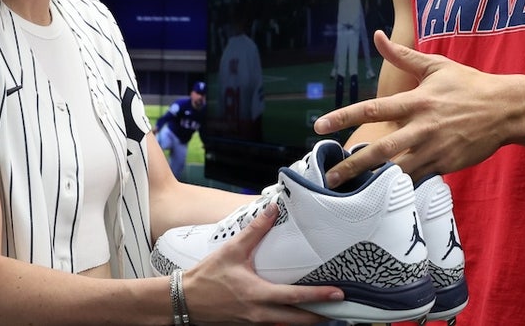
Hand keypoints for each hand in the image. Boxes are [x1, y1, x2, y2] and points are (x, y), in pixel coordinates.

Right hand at [183, 203, 343, 324]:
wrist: (184, 301)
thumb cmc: (207, 277)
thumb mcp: (232, 250)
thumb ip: (255, 230)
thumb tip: (272, 210)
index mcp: (258, 295)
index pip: (296, 297)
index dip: (319, 296)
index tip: (338, 293)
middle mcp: (260, 314)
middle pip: (298, 320)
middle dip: (321, 316)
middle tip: (339, 308)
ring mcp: (254, 323)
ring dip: (306, 320)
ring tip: (323, 312)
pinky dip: (288, 321)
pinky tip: (294, 313)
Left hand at [313, 31, 513, 187]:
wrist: (507, 110)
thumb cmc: (469, 85)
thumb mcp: (436, 66)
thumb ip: (403, 56)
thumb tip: (377, 36)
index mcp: (417, 101)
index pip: (372, 108)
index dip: (343, 116)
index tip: (318, 125)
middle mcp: (422, 127)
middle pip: (380, 150)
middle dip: (353, 166)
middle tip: (330, 178)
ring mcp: (435, 149)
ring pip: (399, 170)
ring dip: (374, 181)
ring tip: (351, 192)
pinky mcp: (446, 165)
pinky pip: (419, 179)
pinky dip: (401, 187)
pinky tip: (384, 196)